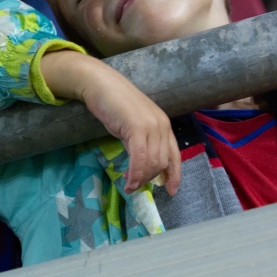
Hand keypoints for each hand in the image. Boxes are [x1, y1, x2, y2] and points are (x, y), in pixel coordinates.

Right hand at [41, 50, 180, 195]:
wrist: (101, 84)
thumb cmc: (114, 103)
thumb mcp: (133, 125)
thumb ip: (141, 142)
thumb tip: (142, 165)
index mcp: (164, 125)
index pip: (174, 155)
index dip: (174, 175)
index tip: (171, 191)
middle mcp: (162, 125)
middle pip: (162, 162)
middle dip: (150, 178)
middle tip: (135, 185)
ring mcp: (151, 126)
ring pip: (152, 162)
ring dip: (141, 178)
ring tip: (130, 186)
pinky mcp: (137, 128)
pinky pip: (139, 158)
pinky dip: (135, 173)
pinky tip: (128, 180)